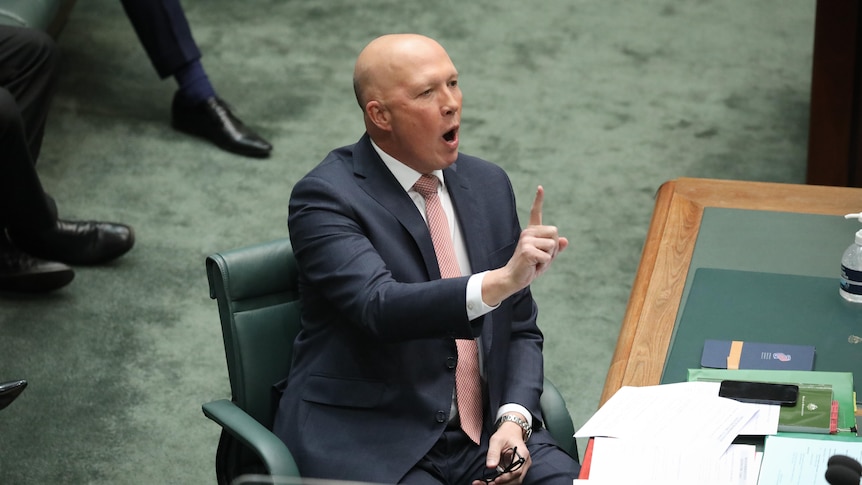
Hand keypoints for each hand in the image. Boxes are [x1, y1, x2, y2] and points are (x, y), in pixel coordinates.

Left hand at [472, 418, 530, 484]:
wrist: (511, 431)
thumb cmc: (505, 434)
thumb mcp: (496, 440)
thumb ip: (493, 453)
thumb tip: (490, 466)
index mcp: (522, 454)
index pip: (517, 471)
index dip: (506, 478)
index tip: (496, 480)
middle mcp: (525, 463)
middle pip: (517, 479)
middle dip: (503, 484)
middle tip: (489, 484)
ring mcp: (522, 467)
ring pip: (515, 481)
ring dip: (502, 484)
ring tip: (488, 483)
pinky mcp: (517, 470)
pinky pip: (511, 479)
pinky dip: (502, 482)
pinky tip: (491, 482)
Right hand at [482, 185, 568, 305]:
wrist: (513, 278)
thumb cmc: (529, 267)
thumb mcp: (545, 257)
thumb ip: (555, 248)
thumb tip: (566, 240)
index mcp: (532, 232)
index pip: (536, 213)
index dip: (538, 200)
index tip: (540, 187)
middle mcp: (528, 232)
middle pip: (555, 232)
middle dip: (554, 247)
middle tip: (541, 257)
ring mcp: (526, 240)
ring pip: (552, 245)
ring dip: (549, 257)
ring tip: (536, 261)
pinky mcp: (527, 250)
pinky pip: (547, 256)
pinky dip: (544, 264)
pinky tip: (533, 265)